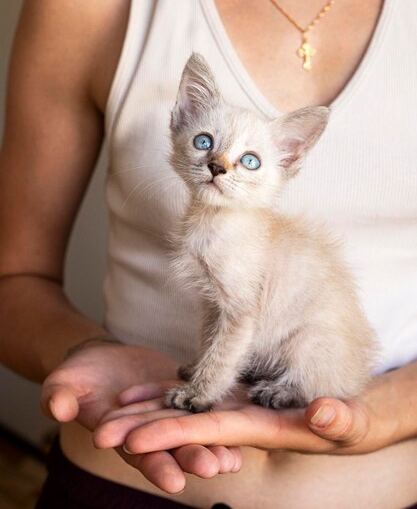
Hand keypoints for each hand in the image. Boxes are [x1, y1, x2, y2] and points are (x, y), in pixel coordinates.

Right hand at [41, 343, 240, 492]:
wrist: (100, 359)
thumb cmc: (77, 377)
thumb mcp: (62, 384)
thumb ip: (59, 397)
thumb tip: (57, 407)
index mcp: (121, 437)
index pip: (141, 457)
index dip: (157, 468)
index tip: (174, 481)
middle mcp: (149, 432)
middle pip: (174, 449)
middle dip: (192, 458)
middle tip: (213, 467)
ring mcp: (168, 413)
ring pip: (192, 433)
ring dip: (213, 445)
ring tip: (233, 458)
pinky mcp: (181, 393)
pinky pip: (201, 404)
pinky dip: (218, 415)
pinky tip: (239, 424)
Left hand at [93, 371, 399, 459]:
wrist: (352, 417)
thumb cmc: (356, 423)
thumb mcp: (354, 422)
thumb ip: (339, 420)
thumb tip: (322, 417)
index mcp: (260, 428)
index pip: (208, 431)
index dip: (172, 434)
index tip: (134, 438)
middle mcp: (240, 421)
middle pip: (185, 424)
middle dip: (143, 429)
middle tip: (100, 430)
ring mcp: (238, 408)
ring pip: (187, 409)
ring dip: (151, 411)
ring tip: (113, 408)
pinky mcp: (241, 396)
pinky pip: (201, 395)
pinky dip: (174, 394)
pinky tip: (153, 390)